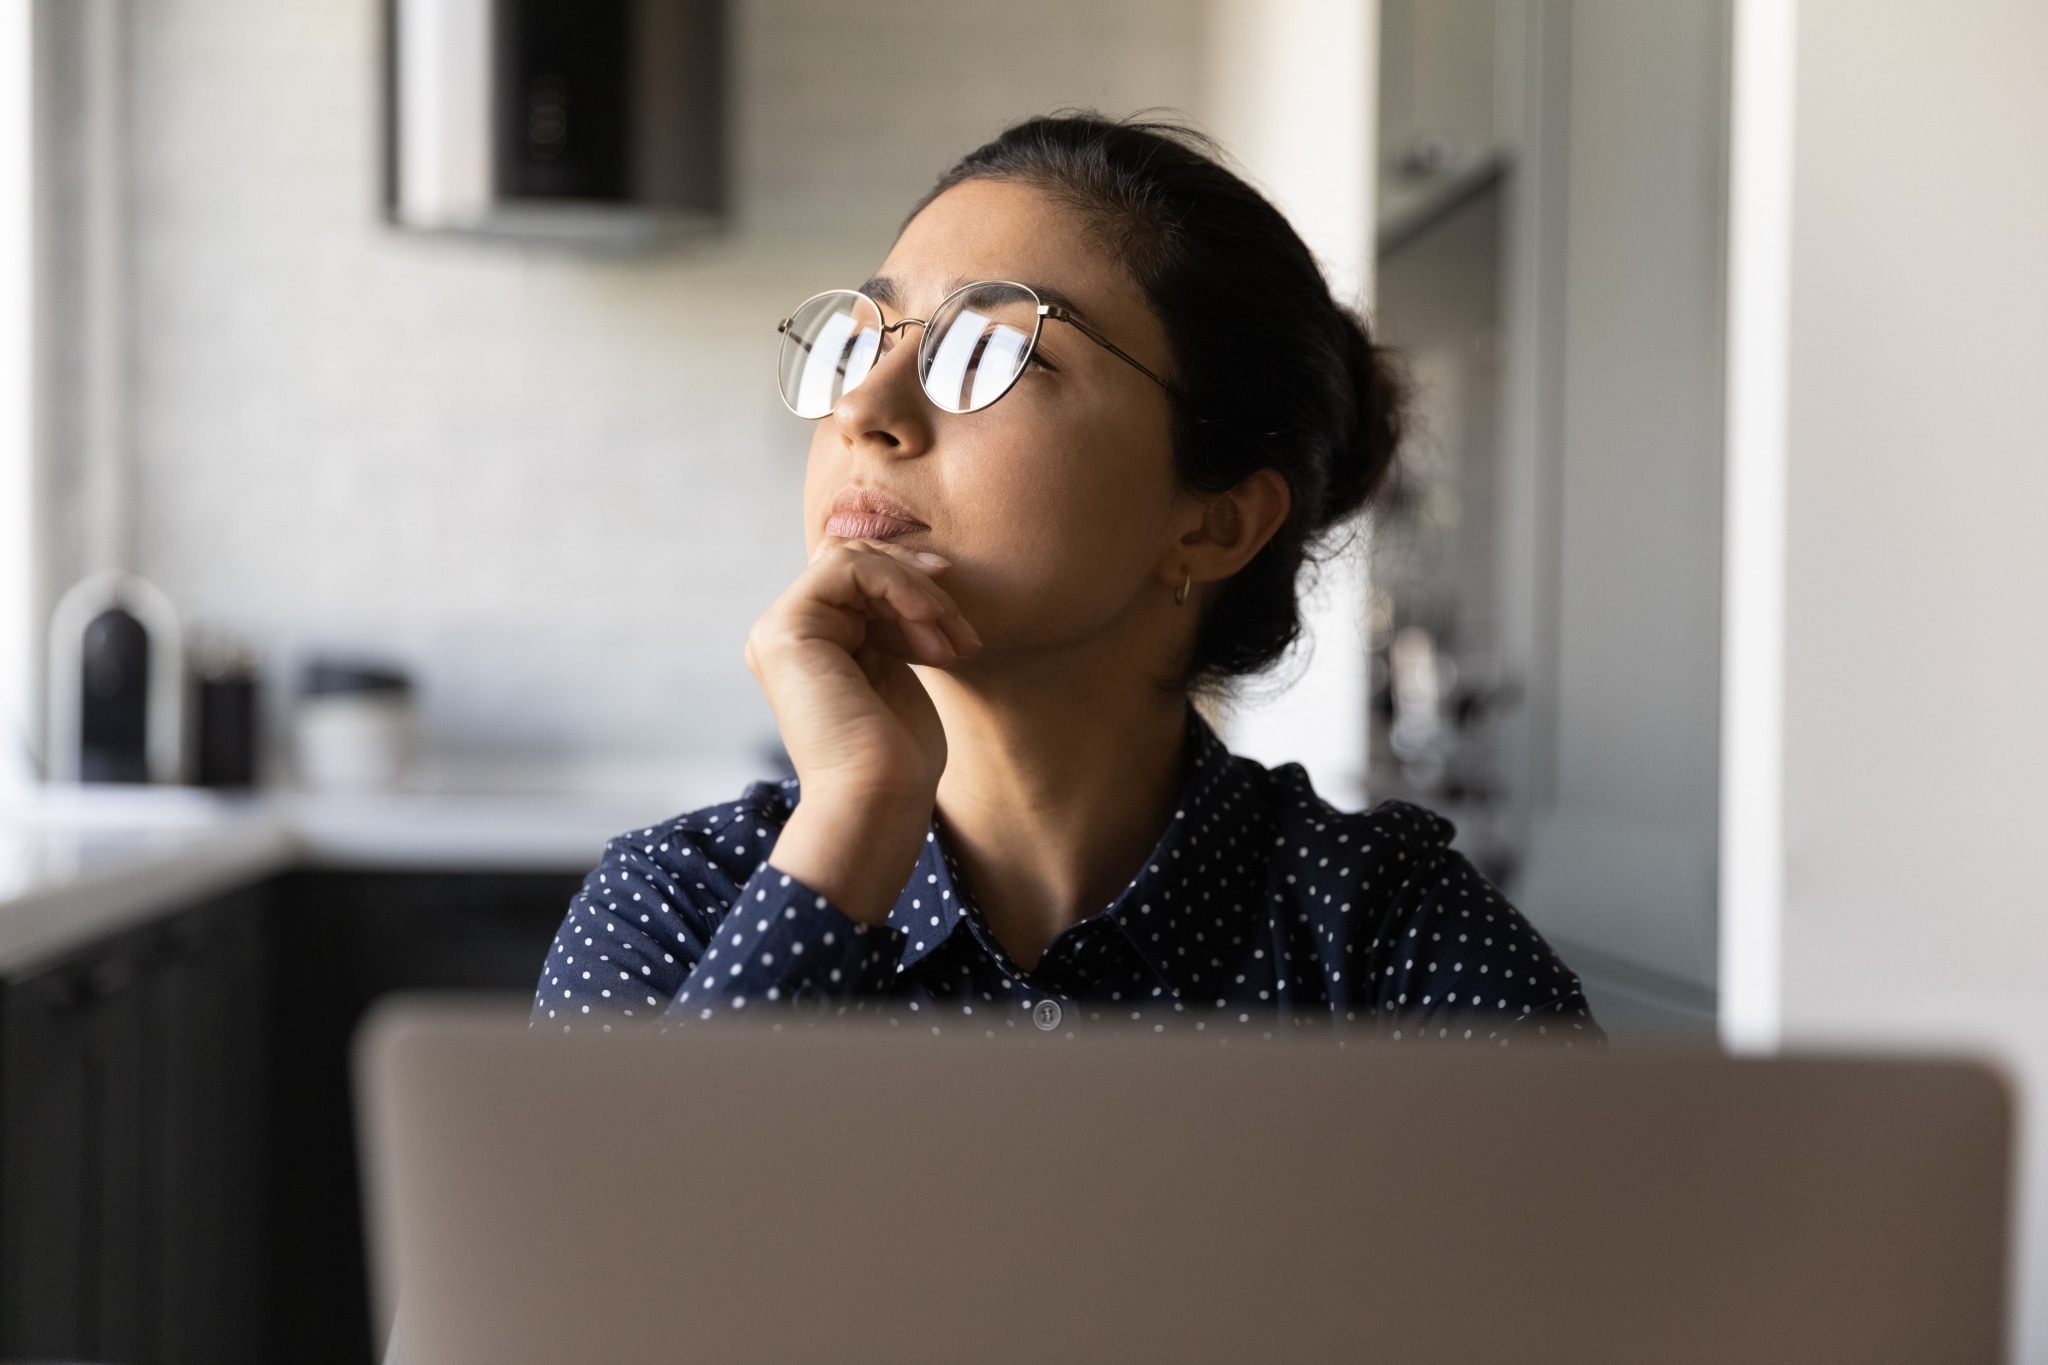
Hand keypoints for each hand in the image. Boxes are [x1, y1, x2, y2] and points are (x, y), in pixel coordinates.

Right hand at [745, 539, 980, 922]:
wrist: (879, 802)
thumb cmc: (897, 757)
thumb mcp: (897, 672)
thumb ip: (889, 626)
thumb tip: (916, 579)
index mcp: (811, 646)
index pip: (857, 579)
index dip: (911, 584)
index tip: (957, 620)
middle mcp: (787, 635)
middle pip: (855, 561)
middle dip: (918, 585)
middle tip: (961, 631)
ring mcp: (780, 631)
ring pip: (854, 559)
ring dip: (916, 592)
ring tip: (949, 643)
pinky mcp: (786, 631)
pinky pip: (846, 569)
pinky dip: (898, 586)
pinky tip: (929, 627)